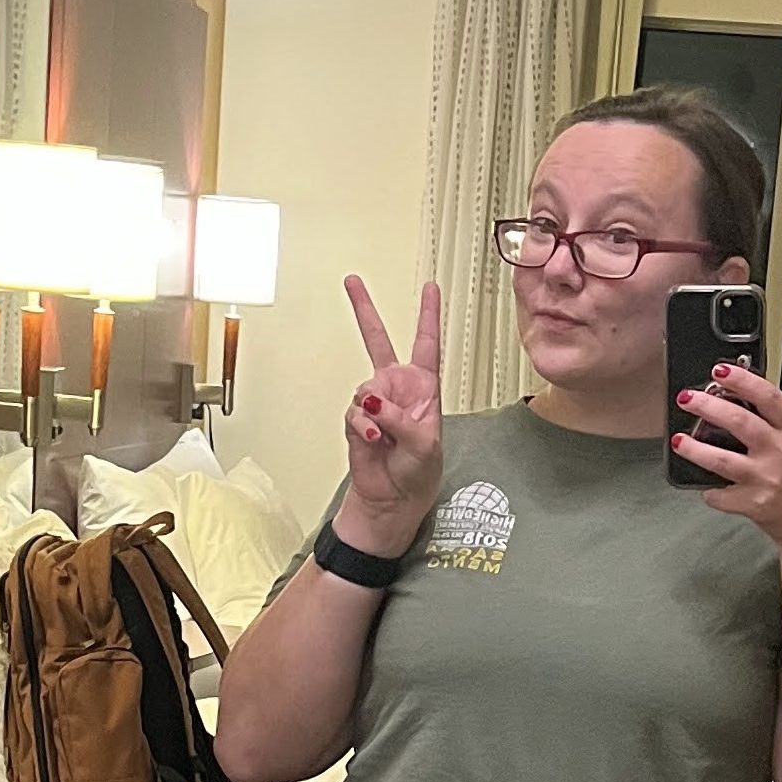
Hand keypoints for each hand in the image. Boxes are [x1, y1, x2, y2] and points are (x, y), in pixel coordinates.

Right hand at [340, 276, 443, 551]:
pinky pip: (354, 413)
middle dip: (364, 310)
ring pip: (366, 389)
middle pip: (377, 340)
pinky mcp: (355, 418)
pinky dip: (363, 429)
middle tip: (352, 282)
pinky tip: (373, 442)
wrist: (393, 499)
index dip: (428, 315)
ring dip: (376, 416)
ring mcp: (374, 402)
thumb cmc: (418, 474)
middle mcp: (397, 389)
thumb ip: (400, 417)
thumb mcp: (424, 444)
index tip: (430, 287)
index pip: (427, 345)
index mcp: (424, 389)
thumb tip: (371, 401)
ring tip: (385, 438)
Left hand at [670, 365, 781, 553]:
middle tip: (688, 398)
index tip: (720, 371)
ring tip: (679, 440)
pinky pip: (721, 495)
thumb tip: (740, 399)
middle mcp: (781, 452)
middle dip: (708, 406)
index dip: (742, 380)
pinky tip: (706, 486)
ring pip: (722, 459)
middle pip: (739, 421)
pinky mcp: (754, 504)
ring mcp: (766, 478)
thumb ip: (776, 423)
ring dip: (694, 448)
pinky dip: (709, 491)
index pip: (768, 396)